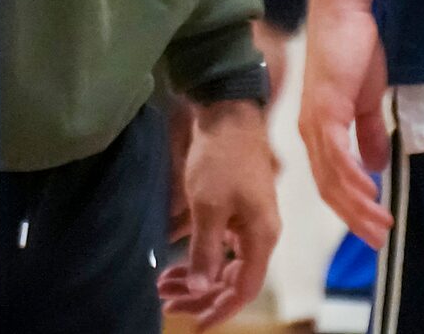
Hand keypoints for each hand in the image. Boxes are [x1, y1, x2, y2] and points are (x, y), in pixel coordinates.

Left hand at [158, 98, 280, 326]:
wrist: (227, 111)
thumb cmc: (221, 158)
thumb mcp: (209, 207)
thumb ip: (206, 250)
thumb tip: (203, 289)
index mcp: (261, 237)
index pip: (243, 288)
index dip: (220, 309)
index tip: (194, 324)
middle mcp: (257, 233)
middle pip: (230, 277)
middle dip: (199, 293)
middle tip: (165, 300)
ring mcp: (245, 220)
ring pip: (220, 260)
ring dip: (193, 274)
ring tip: (163, 284)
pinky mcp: (231, 207)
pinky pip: (214, 241)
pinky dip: (193, 252)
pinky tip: (169, 258)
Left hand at [299, 0, 393, 247]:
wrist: (342, 10)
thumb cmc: (354, 50)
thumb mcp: (366, 100)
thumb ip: (368, 133)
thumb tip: (376, 167)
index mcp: (318, 131)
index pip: (330, 182)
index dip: (351, 209)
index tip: (373, 231)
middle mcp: (310, 131)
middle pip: (328, 188)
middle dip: (354, 218)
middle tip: (378, 242)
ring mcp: (314, 121)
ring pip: (332, 177)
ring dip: (357, 204)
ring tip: (380, 225)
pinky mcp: (324, 108)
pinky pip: (335, 153)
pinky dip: (352, 177)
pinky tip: (370, 192)